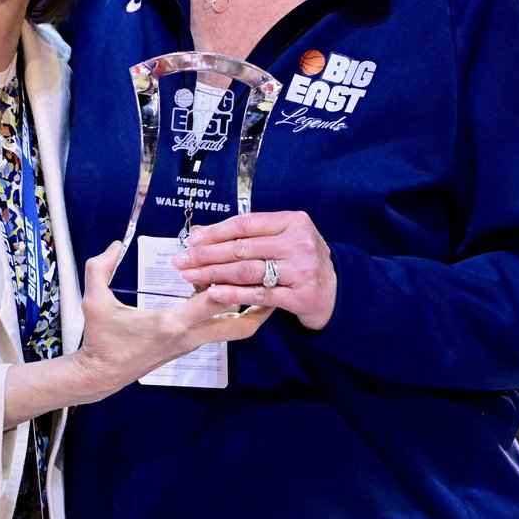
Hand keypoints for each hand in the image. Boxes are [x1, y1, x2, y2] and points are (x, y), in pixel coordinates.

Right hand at [73, 241, 271, 400]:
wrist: (101, 375)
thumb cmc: (101, 339)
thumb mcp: (93, 301)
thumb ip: (100, 268)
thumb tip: (114, 244)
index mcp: (171, 323)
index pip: (212, 301)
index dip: (231, 280)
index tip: (245, 260)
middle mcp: (189, 335)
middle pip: (239, 326)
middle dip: (262, 306)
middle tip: (275, 281)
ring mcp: (191, 343)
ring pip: (232, 329)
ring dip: (248, 308)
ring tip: (260, 282)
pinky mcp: (188, 346)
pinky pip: (218, 328)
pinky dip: (228, 312)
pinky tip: (226, 290)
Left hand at [170, 210, 336, 330]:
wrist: (337, 291)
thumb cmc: (302, 261)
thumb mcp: (285, 238)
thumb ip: (252, 234)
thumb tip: (203, 232)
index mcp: (293, 221)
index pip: (245, 223)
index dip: (215, 231)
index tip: (191, 240)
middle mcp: (298, 243)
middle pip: (242, 247)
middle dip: (206, 254)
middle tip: (182, 260)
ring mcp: (300, 270)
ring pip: (247, 271)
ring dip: (213, 273)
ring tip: (190, 276)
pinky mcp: (299, 296)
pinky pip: (258, 295)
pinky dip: (233, 294)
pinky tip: (213, 293)